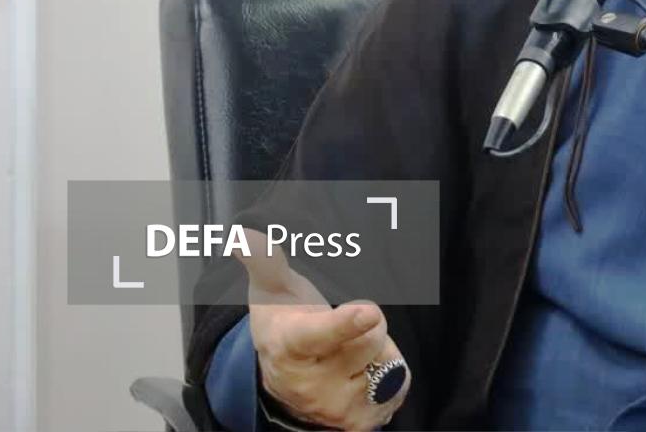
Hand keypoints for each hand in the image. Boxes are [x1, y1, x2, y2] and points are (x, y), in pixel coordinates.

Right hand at [233, 228, 410, 430]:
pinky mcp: (359, 423)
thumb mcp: (272, 293)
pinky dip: (389, 376)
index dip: (346, 324)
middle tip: (346, 327)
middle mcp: (310, 384)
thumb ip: (266, 261)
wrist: (282, 384)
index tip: (368, 311)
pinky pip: (399, 386)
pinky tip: (365, 374)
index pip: (321, 335)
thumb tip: (246, 233)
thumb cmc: (284, 326)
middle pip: (372, 337)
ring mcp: (335, 407)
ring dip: (379, 353)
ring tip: (352, 354)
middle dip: (369, 325)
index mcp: (289, 347)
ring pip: (388, 363)